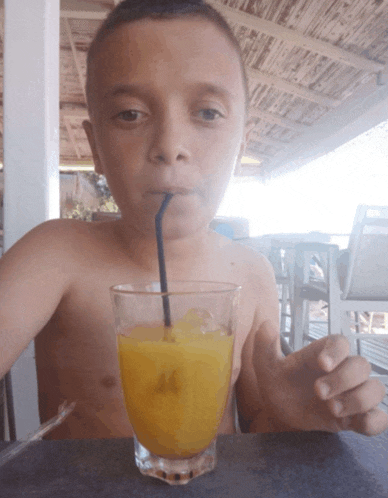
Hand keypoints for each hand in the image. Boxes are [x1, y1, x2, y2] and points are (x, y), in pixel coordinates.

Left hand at [251, 321, 387, 435]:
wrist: (281, 413)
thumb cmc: (279, 384)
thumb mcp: (267, 366)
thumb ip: (264, 346)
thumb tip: (266, 324)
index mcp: (323, 353)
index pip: (340, 343)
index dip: (336, 351)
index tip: (322, 364)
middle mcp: (343, 370)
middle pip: (361, 365)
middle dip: (343, 379)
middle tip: (318, 392)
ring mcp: (353, 393)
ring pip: (376, 389)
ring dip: (358, 399)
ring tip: (332, 409)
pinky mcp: (358, 416)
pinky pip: (380, 418)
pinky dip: (373, 422)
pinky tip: (354, 425)